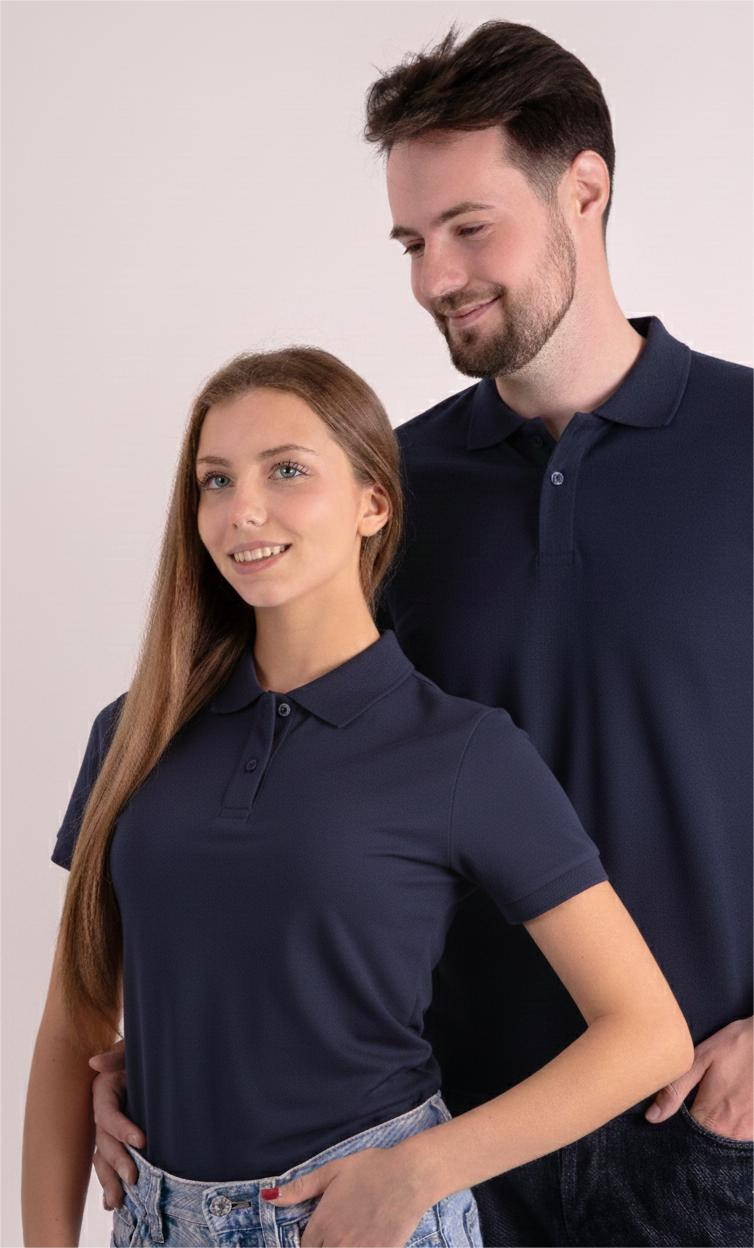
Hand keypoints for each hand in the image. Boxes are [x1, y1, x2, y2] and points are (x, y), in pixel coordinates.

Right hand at [88, 1039, 145, 1209]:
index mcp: (104, 1090)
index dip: (121, 1129)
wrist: (162, 1055)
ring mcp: (110, 1128)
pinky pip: (108, 1163)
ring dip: (109, 1179)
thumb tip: (94, 1062)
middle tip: (135, 1178)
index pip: (107, 1115)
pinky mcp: (119, 1140)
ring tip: (117, 1202)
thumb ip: (118, 1055)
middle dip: (118, 1161)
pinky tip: (113, 1203)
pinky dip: (109, 1182)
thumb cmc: (150, 1048)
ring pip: (103, 1158)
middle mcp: (103, 1112)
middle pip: (104, 1142)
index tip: (142, 1141)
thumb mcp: (135, 1048)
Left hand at [264, 1143, 429, 1247]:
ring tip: (347, 1236)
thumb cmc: (371, 1169)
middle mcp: (338, 1242)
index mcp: (324, 1223)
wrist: (409, 1176)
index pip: (305, 1247)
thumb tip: (269, 1198)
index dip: (309, 1242)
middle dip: (323, 1246)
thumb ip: (300, 1188)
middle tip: (335, 1231)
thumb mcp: (332, 1171)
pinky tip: (364, 1240)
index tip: (318, 1234)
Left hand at [645, 1015, 753, 1139]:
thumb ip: (676, 1090)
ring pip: (725, 1139)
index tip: (677, 1114)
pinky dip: (735, 1125)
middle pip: (707, 1140)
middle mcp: (732, 1133)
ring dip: (718, 1127)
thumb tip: (652, 1117)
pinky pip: (742, 1134)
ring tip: (720, 1102)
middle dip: (698, 1129)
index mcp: (711, 1118)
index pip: (686, 1137)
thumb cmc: (736, 1047)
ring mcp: (750, 1134)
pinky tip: (733, 1105)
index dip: (679, 1127)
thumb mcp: (701, 1060)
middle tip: (702, 1102)